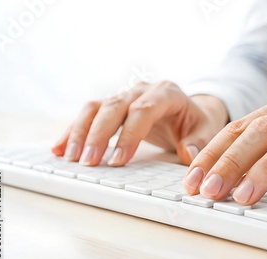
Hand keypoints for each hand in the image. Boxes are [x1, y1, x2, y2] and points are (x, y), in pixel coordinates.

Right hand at [52, 81, 228, 165]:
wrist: (190, 111)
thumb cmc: (197, 122)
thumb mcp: (206, 130)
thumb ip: (199, 141)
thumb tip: (188, 153)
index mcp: (167, 93)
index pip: (144, 110)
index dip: (129, 135)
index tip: (118, 160)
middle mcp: (142, 90)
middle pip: (115, 107)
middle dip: (99, 135)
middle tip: (88, 162)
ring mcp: (125, 96)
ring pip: (96, 107)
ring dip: (81, 132)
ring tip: (69, 157)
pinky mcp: (112, 105)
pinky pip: (88, 114)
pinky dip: (74, 130)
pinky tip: (60, 148)